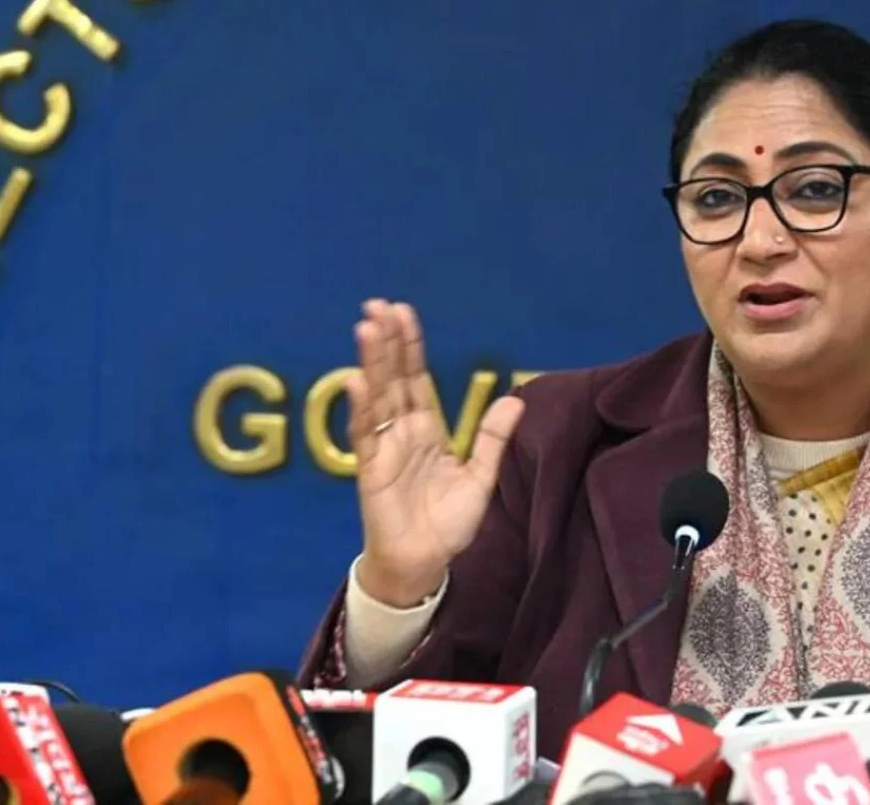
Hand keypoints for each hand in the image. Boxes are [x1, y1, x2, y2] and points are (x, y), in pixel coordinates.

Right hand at [348, 300, 524, 607]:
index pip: (416, 378)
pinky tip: (357, 380)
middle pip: (393, 378)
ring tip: (367, 327)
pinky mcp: (371, 470)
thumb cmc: (447, 525)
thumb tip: (512, 400)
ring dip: (371, 362)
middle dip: (387, 342)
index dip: (411, 347)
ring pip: (376, 397)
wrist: (425, 565)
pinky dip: (361, 407)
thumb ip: (492, 439)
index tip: (404, 313)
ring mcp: (384, 448)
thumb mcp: (479, 478)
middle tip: (378, 305)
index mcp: (428, 430)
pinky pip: (366, 434)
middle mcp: (402, 432)